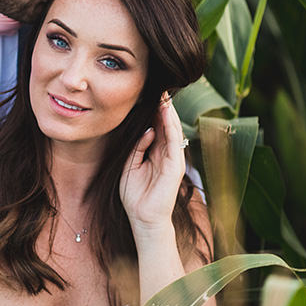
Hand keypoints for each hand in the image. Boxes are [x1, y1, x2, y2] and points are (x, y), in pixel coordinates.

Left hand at [119, 92, 185, 235]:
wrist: (143, 218)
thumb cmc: (135, 195)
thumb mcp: (129, 165)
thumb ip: (137, 147)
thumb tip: (146, 129)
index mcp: (155, 153)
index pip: (156, 127)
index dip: (152, 111)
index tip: (147, 93)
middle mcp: (166, 153)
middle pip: (165, 125)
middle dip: (162, 107)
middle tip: (158, 86)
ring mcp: (173, 159)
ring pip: (171, 129)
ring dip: (168, 112)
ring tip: (164, 94)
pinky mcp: (175, 166)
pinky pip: (174, 141)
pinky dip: (170, 126)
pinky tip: (166, 113)